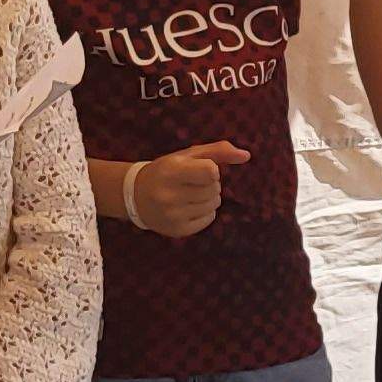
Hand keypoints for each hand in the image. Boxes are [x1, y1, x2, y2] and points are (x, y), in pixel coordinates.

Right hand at [128, 142, 248, 237]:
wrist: (135, 196)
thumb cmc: (167, 171)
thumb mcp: (187, 156)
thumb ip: (218, 151)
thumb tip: (246, 155)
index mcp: (170, 172)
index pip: (212, 171)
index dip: (211, 169)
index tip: (197, 169)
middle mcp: (169, 195)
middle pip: (215, 189)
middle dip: (210, 184)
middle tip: (191, 183)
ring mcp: (172, 215)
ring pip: (214, 204)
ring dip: (209, 197)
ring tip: (190, 194)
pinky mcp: (177, 230)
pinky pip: (209, 218)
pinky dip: (205, 212)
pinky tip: (188, 207)